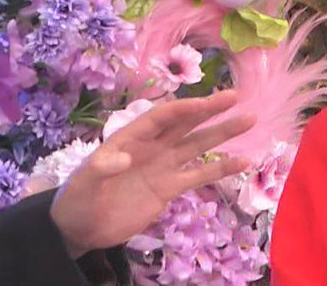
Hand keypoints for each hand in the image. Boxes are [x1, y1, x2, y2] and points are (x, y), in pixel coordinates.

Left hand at [50, 90, 255, 257]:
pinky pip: (199, 176)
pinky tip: (243, 162)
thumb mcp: (84, 183)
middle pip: (185, 124)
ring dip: (222, 133)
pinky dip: (220, 170)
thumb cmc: (78, 200)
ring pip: (198, 145)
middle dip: (209, 110)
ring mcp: (163, 167)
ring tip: (249, 120)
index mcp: (131, 138)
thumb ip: (101, 168)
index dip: (184, 109)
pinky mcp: (170, 188)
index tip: (207, 103)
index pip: (162, 118)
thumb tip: (122, 159)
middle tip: (235, 97)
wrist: (81, 230)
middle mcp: (152, 147)